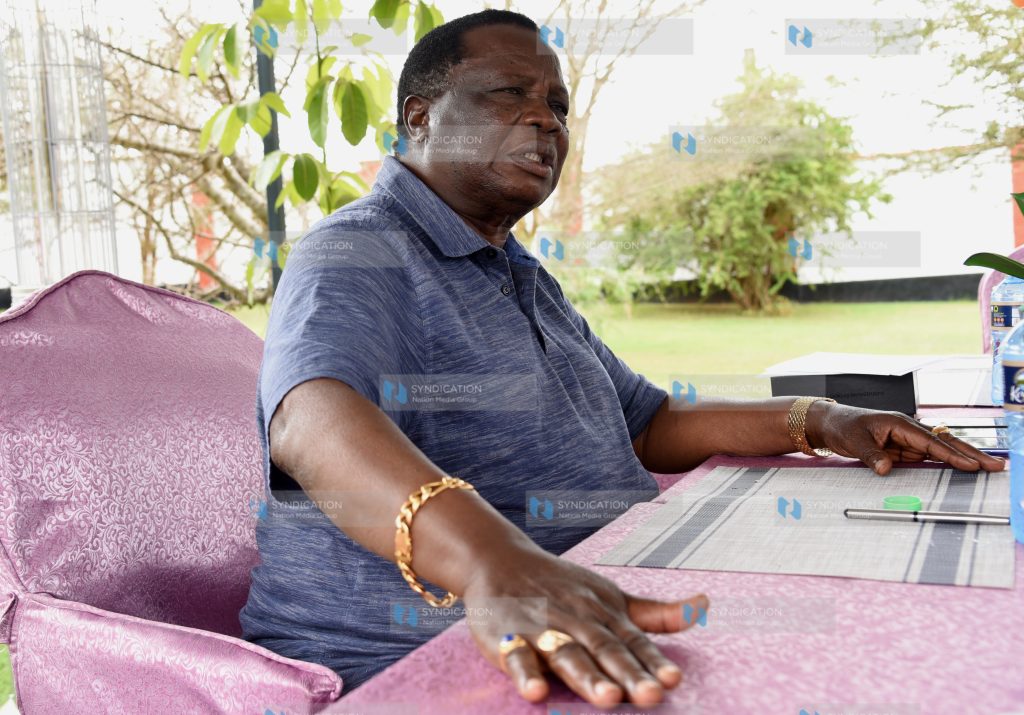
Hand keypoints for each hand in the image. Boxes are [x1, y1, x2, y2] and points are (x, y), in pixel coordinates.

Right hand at [462, 546, 708, 707]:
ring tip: (607, 697)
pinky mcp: (507, 636)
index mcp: (603, 615)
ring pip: (567, 654)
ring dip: (587, 676)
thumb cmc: (561, 586)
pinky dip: (524, 672)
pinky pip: (516, 656)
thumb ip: (655, 613)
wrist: (499, 560)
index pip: (633, 642)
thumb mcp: (610, 596)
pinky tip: (536, 691)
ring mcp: (543, 629)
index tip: (673, 680)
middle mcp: (577, 621)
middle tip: (652, 695)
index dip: (653, 661)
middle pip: (605, 650)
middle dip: (629, 674)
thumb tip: (705, 604)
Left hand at [805, 401, 1006, 474]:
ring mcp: (908, 438)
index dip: (952, 454)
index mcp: (899, 423)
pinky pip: (929, 455)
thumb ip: (870, 456)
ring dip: (963, 458)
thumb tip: (886, 469)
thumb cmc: (843, 427)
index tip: (971, 465)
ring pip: (941, 449)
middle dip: (970, 454)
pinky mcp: (904, 447)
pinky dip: (947, 461)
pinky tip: (963, 468)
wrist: (832, 422)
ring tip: (987, 467)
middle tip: (995, 465)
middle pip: (944, 442)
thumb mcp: (854, 442)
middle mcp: (908, 429)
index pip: (931, 442)